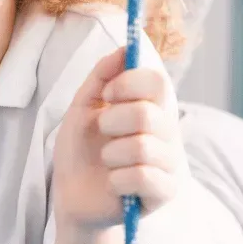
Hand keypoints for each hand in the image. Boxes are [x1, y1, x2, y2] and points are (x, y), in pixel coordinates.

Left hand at [51, 47, 183, 231]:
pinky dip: (118, 179)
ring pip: (143, 147)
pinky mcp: (165, 192)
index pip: (157, 81)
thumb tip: (125, 47)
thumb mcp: (82, 108)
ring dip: (111, 154)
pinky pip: (144, 177)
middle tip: (103, 133)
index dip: (129, 83)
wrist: (72, 196)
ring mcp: (169, 163)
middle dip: (112, 122)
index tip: (107, 94)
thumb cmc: (80, 151)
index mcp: (150, 108)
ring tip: (108, 162)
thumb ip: (102, 77)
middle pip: (148, 113)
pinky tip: (114, 184)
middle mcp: (166, 133)